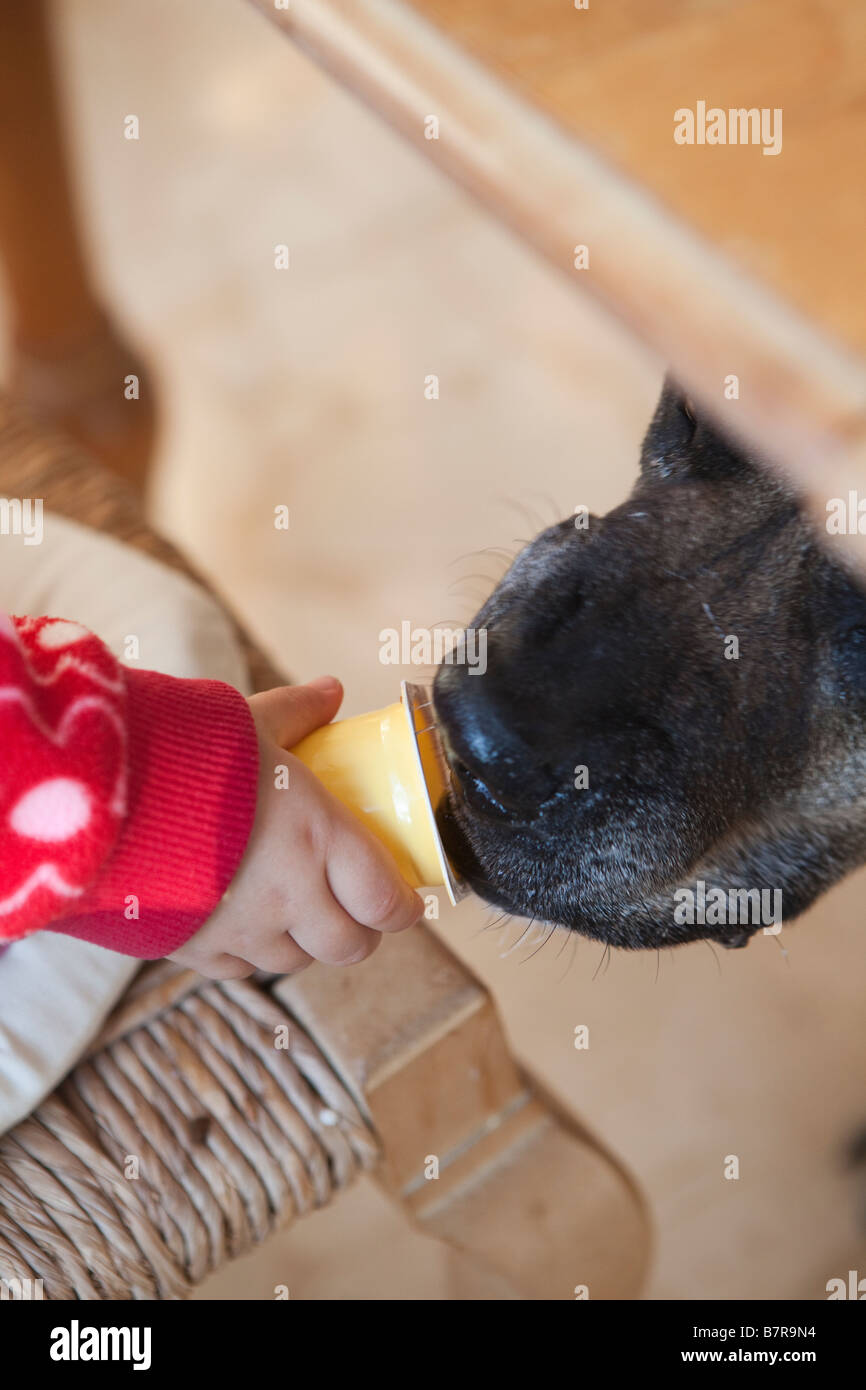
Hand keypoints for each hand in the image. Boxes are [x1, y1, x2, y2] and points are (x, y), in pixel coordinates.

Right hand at [170, 677, 423, 978]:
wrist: (102, 796)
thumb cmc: (186, 752)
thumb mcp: (251, 722)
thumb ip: (298, 711)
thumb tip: (333, 691)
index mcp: (320, 839)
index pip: (387, 901)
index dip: (404, 909)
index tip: (406, 901)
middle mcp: (292, 895)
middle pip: (349, 945)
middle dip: (360, 932)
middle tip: (355, 910)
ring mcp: (244, 929)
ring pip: (295, 962)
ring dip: (305, 942)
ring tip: (298, 912)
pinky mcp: (197, 949)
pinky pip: (241, 970)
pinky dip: (252, 953)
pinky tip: (246, 922)